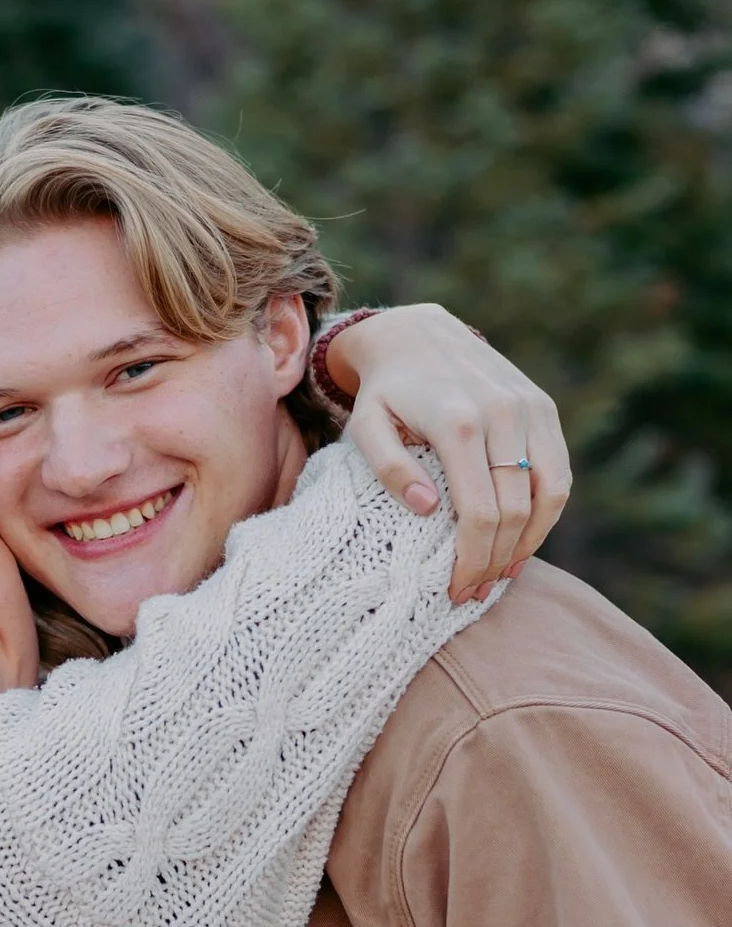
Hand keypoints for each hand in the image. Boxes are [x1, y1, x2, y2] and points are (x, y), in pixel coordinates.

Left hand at [325, 304, 571, 602]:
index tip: (456, 591)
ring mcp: (530, 407)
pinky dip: (548, 512)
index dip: (473, 560)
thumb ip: (389, 468)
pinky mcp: (543, 406)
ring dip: (530, 543)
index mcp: (457, 423)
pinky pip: (560, 471)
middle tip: (474, 592)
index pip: (480, 513)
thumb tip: (430, 510)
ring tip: (500, 574)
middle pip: (517, 511)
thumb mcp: (366, 427)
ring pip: (550, 494)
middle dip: (497, 561)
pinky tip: (522, 540)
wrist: (415, 334)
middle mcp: (503, 413)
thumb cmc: (384, 392)